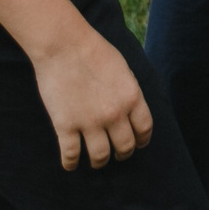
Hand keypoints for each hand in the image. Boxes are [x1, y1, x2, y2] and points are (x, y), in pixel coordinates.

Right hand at [32, 26, 153, 169]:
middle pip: (125, 146)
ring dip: (100, 161)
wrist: (64, 45)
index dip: (142, 140)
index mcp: (132, 98)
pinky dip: (71, 163)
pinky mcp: (65, 126)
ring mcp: (90, 122)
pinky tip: (71, 164)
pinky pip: (71, 155)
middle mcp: (115, 114)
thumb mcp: (123, 70)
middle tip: (118, 154)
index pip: (144, 129)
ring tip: (97, 161)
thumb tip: (131, 109)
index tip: (139, 144)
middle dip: (123, 153)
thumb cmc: (93, 51)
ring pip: (100, 156)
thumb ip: (128, 92)